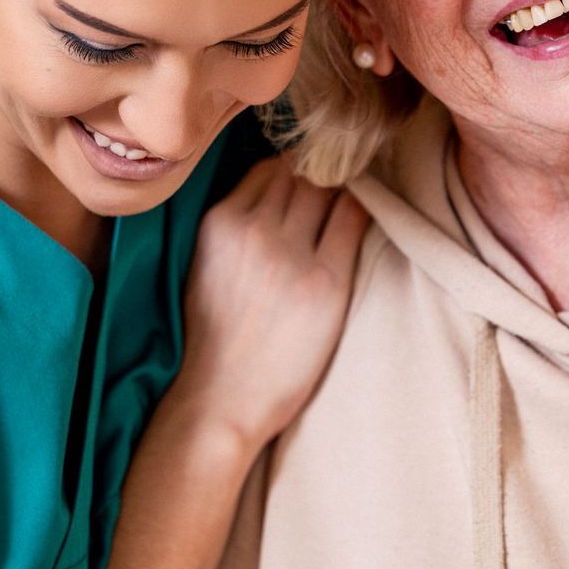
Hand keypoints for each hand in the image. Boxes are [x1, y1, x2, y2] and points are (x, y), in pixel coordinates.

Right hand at [172, 157, 369, 453]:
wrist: (221, 399)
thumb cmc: (214, 339)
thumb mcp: (206, 265)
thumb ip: (234, 227)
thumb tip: (276, 192)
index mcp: (219, 224)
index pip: (268, 169)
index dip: (292, 174)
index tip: (306, 186)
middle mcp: (255, 230)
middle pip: (302, 174)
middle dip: (319, 179)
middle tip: (334, 195)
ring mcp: (293, 256)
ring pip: (329, 191)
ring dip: (341, 193)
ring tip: (347, 210)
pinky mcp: (328, 283)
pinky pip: (354, 220)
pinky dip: (361, 211)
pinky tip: (363, 220)